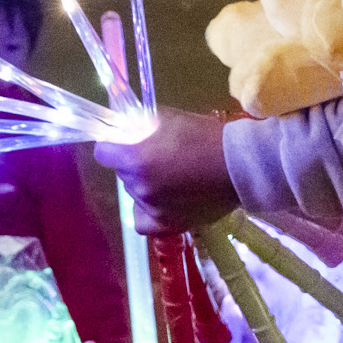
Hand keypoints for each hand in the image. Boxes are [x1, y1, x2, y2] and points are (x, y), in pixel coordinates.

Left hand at [93, 109, 236, 237]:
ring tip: (173, 177)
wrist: (239, 165)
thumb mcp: (169, 118)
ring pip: (134, 194)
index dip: (114, 145)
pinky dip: (147, 212)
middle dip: (135, 163)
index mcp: (136, 158)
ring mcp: (153, 208)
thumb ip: (140, 123)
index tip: (128, 142)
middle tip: (160, 156)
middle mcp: (139, 186)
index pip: (104, 152)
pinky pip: (143, 222)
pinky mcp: (168, 224)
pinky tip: (160, 201)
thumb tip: (122, 125)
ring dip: (146, 184)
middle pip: (122, 173)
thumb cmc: (205, 136)